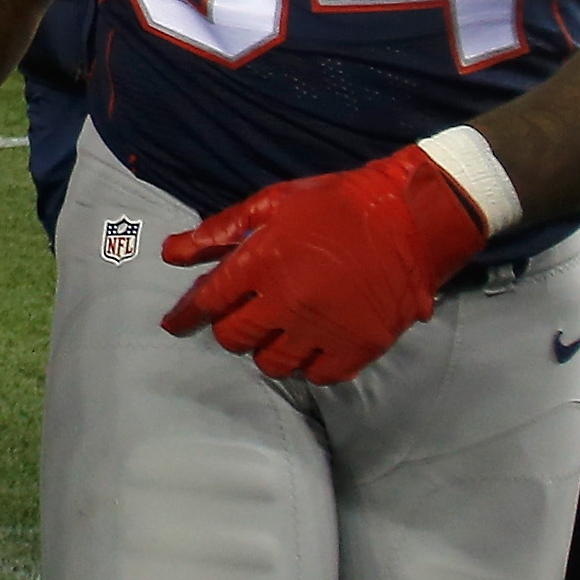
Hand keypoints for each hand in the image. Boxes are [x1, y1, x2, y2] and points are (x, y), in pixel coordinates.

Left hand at [159, 143, 488, 383]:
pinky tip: (311, 345)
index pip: (208, 302)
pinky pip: (318, 376)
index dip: (186, 315)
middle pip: (235, 338)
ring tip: (277, 332)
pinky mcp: (358, 346)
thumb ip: (219, 232)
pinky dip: (309, 365)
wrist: (408, 216)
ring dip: (266, 350)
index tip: (174, 324)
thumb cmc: (335, 203)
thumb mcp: (272, 204)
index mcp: (261, 263)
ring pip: (272, 363)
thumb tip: (171, 253)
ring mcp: (323, 328)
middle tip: (243, 316)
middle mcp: (287, 302)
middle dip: (231, 328)